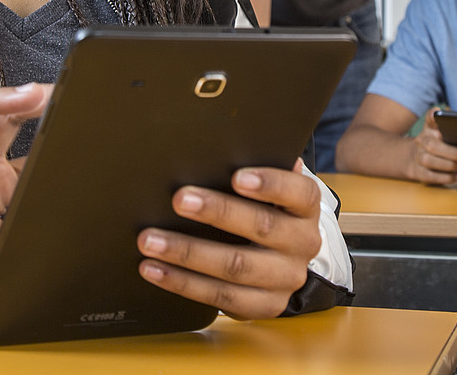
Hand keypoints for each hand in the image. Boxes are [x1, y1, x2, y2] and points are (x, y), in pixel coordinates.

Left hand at [136, 159, 320, 319]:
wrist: (284, 260)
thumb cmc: (266, 210)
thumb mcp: (268, 191)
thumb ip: (252, 171)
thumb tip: (215, 151)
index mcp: (306, 208)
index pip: (298, 192)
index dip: (270, 184)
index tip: (236, 177)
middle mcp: (302, 243)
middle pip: (261, 227)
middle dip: (217, 212)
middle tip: (179, 200)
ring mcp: (286, 278)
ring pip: (235, 267)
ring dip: (187, 253)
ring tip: (150, 240)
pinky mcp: (265, 306)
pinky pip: (220, 296)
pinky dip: (182, 282)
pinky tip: (154, 269)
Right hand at [404, 107, 456, 183]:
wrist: (413, 158)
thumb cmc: (436, 144)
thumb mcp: (441, 134)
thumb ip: (454, 129)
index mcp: (430, 129)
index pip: (429, 119)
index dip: (432, 115)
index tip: (437, 112)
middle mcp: (422, 141)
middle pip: (432, 145)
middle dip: (454, 152)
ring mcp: (418, 157)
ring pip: (430, 161)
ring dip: (450, 165)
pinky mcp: (418, 172)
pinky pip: (431, 176)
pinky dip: (446, 178)